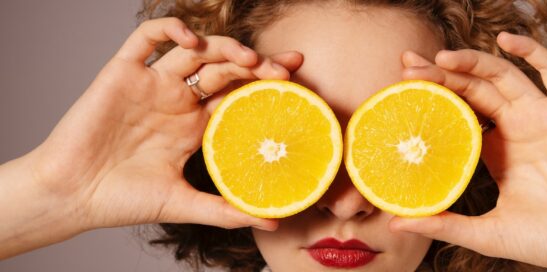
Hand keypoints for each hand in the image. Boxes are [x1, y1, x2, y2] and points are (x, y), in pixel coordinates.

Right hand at [27, 18, 303, 230]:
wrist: (73, 197)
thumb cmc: (123, 201)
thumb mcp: (184, 205)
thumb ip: (226, 210)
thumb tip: (273, 220)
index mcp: (195, 125)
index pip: (240, 94)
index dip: (268, 84)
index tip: (298, 80)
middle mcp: (178, 100)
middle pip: (226, 68)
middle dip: (258, 64)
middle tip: (284, 71)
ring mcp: (152, 84)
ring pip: (195, 50)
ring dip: (225, 47)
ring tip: (249, 60)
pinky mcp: (123, 73)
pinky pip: (146, 38)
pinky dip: (169, 29)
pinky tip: (192, 40)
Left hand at [388, 32, 546, 269]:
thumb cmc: (546, 241)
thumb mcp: (484, 232)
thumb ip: (443, 223)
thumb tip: (397, 222)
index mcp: (494, 150)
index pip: (456, 111)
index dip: (431, 95)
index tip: (402, 86)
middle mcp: (515, 127)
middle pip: (473, 88)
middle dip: (441, 75)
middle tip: (409, 69)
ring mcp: (542, 117)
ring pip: (503, 75)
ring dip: (474, 62)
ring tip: (442, 58)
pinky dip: (532, 51)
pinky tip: (507, 42)